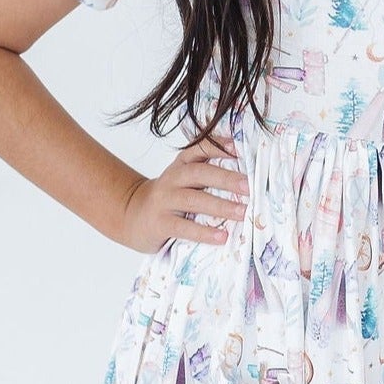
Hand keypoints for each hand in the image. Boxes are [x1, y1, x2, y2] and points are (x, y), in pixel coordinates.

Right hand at [119, 130, 248, 252]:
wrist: (133, 215)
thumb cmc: (170, 197)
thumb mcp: (185, 179)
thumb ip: (209, 172)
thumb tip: (249, 177)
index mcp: (182, 164)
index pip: (200, 148)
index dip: (219, 146)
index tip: (240, 149)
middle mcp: (173, 178)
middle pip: (200, 173)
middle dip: (226, 178)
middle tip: (249, 187)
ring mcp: (164, 200)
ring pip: (193, 200)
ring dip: (220, 206)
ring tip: (242, 212)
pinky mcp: (160, 223)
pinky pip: (184, 227)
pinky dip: (204, 232)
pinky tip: (221, 236)